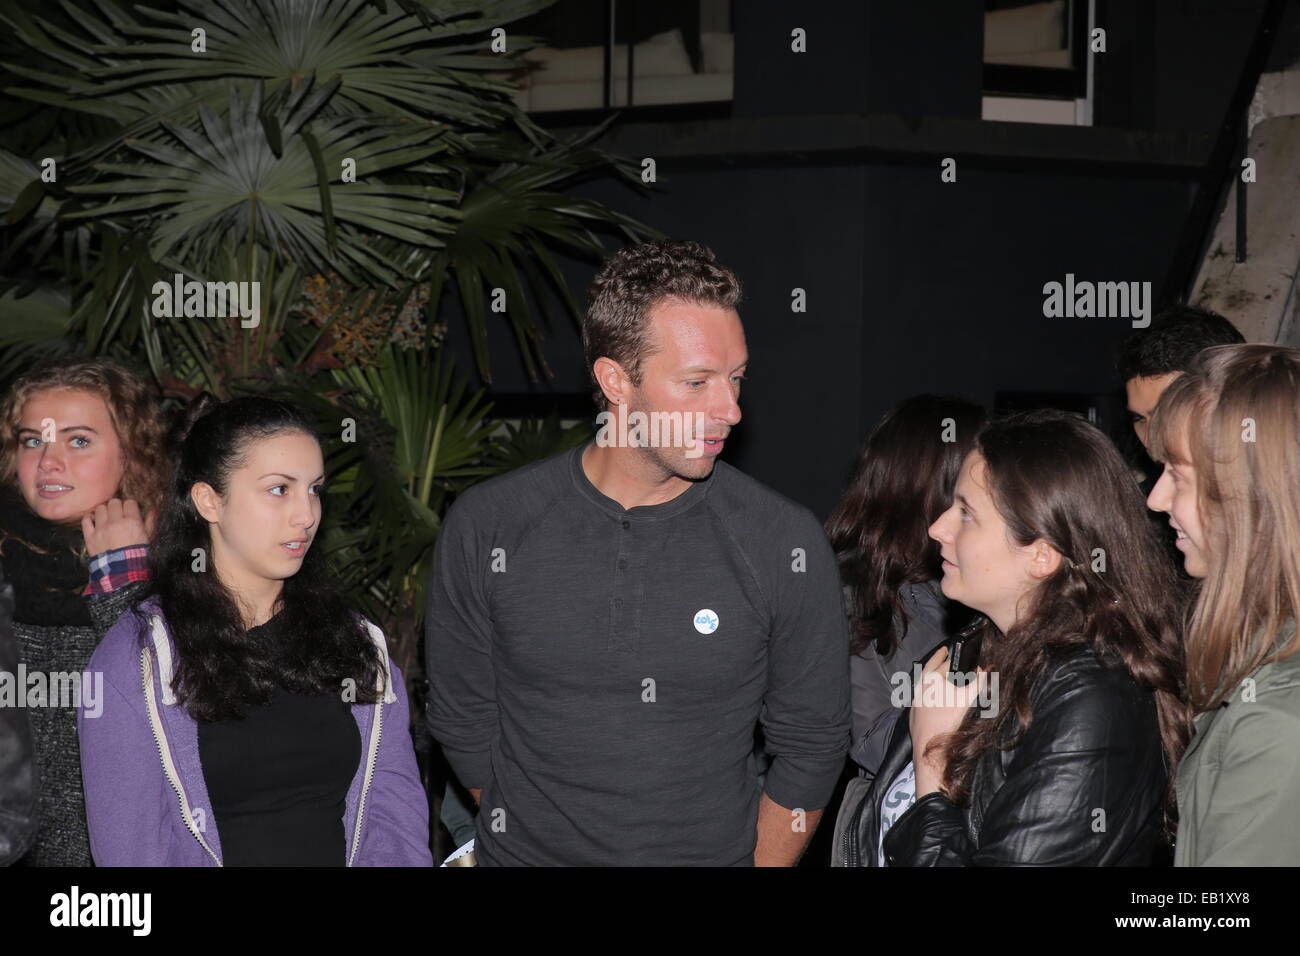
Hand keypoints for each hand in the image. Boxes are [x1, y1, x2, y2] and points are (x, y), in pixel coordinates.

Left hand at [81, 498, 152, 555]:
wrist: (123, 572)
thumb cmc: (139, 555)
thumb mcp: (149, 538)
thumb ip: (150, 522)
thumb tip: (153, 510)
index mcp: (132, 521)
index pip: (130, 502)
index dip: (131, 505)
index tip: (131, 510)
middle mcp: (115, 522)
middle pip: (114, 502)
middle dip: (117, 506)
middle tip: (119, 513)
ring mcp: (101, 528)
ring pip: (100, 508)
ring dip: (104, 511)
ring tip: (107, 517)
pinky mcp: (90, 536)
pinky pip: (86, 520)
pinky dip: (89, 518)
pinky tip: (94, 521)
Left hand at [909, 645, 986, 795]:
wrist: (930, 747)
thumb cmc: (949, 720)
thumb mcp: (967, 699)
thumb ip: (979, 682)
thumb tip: (988, 667)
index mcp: (930, 679)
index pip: (940, 661)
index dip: (946, 654)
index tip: (948, 648)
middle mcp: (919, 686)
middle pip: (929, 669)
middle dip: (938, 662)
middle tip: (944, 654)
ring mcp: (914, 699)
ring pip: (923, 682)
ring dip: (932, 677)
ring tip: (942, 674)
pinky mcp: (913, 711)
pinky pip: (921, 695)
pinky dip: (928, 691)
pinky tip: (936, 695)